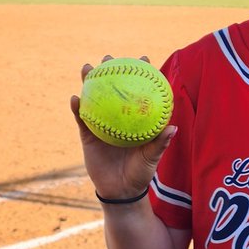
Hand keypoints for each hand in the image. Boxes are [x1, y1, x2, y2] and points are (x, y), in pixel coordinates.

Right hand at [70, 55, 175, 198]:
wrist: (120, 191)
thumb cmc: (140, 174)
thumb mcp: (151, 158)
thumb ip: (160, 143)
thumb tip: (173, 127)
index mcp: (135, 119)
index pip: (139, 92)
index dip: (140, 74)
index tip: (142, 58)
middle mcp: (119, 118)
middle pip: (113, 89)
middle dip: (110, 70)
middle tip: (109, 57)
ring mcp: (101, 124)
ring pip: (94, 98)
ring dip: (88, 82)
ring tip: (86, 68)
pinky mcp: (88, 135)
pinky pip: (81, 119)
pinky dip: (77, 108)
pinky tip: (75, 98)